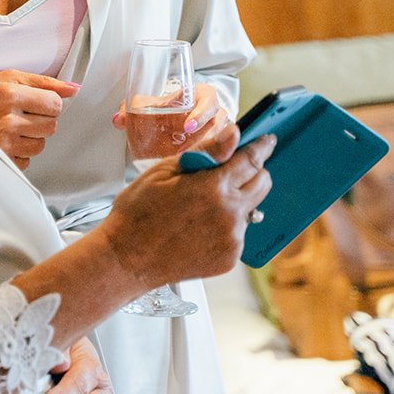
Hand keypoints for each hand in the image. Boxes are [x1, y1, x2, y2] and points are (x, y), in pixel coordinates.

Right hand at [0, 70, 80, 169]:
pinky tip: (3, 141)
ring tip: (10, 128)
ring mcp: (3, 144)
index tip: (35, 102)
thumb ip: (43, 82)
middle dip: (40, 120)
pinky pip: (26, 161)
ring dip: (30, 138)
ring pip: (40, 145)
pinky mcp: (0, 162)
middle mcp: (7, 120)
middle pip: (51, 126)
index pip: (55, 104)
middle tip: (21, 115)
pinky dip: (19, 153)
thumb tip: (74, 88)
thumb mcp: (5, 78)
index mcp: (9, 94)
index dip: (49, 103)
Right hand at [98, 133, 274, 288]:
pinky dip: (226, 227)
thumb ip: (207, 151)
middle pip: (262, 183)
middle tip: (228, 172)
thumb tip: (234, 134)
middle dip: (252, 172)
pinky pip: (238, 233)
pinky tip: (199, 228)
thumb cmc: (138, 214)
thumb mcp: (165, 171)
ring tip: (202, 207)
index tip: (267, 140)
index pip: (252, 159)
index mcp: (214, 187)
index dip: (261, 146)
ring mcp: (232, 239)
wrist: (126, 259)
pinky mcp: (229, 258)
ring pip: (250, 209)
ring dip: (236, 201)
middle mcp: (229, 214)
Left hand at [111, 82, 233, 157]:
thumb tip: (119, 120)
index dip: (202, 112)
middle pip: (218, 122)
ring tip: (187, 163)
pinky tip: (195, 170)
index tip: (187, 127)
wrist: (169, 124)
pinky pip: (221, 152)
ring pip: (222, 140)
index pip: (209, 98)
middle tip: (185, 151)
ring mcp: (218, 131)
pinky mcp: (219, 147)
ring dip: (207, 151)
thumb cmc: (163, 111)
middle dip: (205, 137)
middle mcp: (213, 112)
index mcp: (200, 96)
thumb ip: (130, 111)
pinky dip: (210, 160)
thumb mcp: (148, 107)